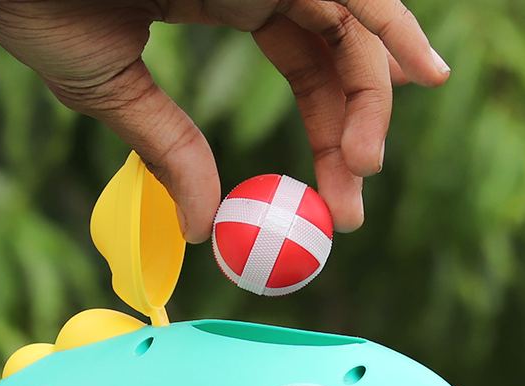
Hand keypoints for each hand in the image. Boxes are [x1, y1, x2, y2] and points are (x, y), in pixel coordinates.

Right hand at [0, 0, 450, 240]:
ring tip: (365, 170)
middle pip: (339, 54)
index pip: (303, 69)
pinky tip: (416, 74)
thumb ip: (165, 149)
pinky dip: (388, 24)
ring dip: (375, 96)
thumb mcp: (108, 89)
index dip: (328, 136)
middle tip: (352, 208)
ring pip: (356, 19)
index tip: (333, 207)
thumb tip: (200, 226)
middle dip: (357, 133)